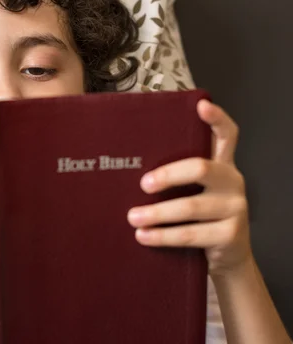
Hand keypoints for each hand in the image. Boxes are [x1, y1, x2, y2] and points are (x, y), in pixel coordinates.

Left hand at [127, 100, 251, 276]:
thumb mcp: (194, 192)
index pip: (227, 135)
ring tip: (132, 217)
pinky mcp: (231, 235)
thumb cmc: (199, 217)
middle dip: (167, 175)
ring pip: (190, 206)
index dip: (216, 119)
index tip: (200, 106)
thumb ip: (177, 175)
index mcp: (223, 165)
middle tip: (142, 184)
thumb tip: (128, 164)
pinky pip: (190, 234)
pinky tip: (143, 236)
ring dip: (156, 213)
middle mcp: (233, 182)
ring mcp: (235, 208)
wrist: (227, 257)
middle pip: (200, 168)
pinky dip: (162, 236)